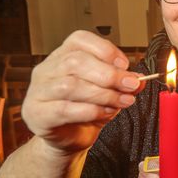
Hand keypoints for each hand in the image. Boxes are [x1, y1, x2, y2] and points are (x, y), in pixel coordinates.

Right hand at [21, 30, 144, 152]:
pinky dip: (90, 111)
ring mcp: (38, 91)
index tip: (125, 65)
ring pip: (70, 85)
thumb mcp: (110, 92)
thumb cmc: (86, 110)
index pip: (80, 40)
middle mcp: (47, 70)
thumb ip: (124, 82)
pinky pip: (64, 109)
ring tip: (121, 102)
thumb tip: (140, 78)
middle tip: (130, 86)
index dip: (105, 50)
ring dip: (103, 94)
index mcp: (63, 55)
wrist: (69, 138)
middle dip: (110, 75)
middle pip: (76, 62)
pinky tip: (104, 113)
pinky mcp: (37, 114)